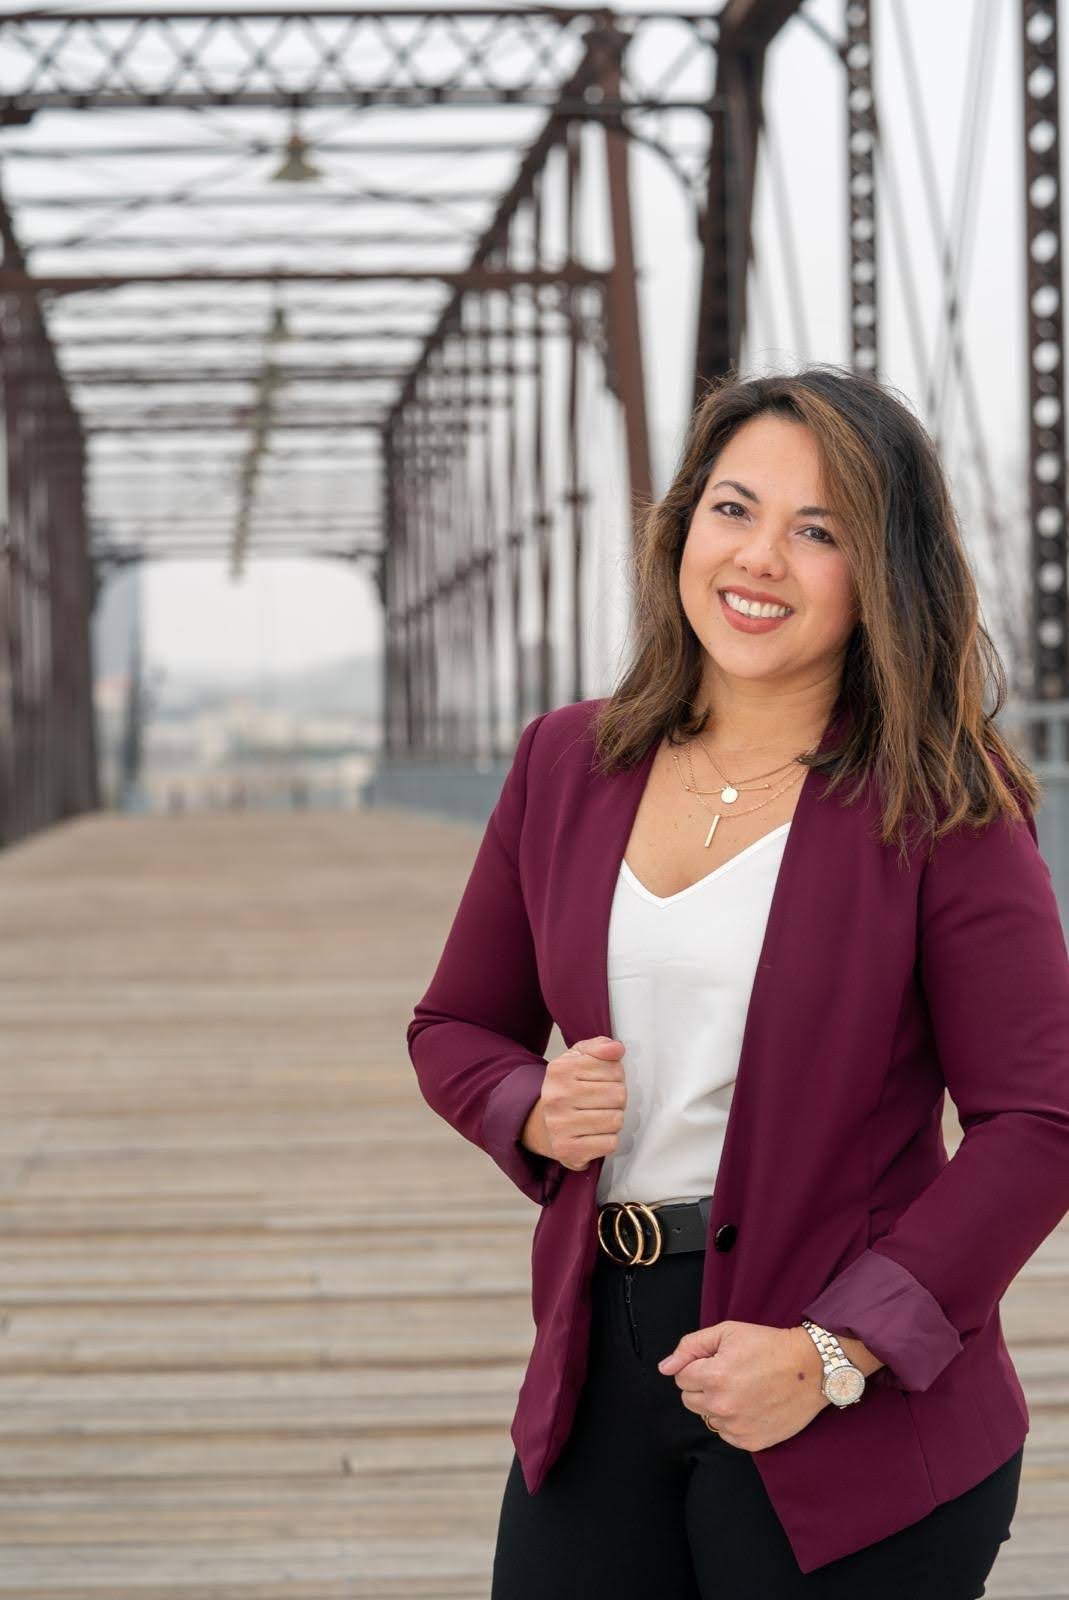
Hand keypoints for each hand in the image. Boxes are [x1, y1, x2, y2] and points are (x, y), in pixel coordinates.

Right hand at [520, 1036, 626, 1171]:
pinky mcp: (567, 1150)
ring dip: (614, 1119)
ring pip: (616, 1119)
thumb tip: (617, 1048)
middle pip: (618, 1095)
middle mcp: (556, 1097)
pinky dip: (608, 1139)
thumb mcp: (578, 1059)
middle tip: (602, 1102)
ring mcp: (559, 1125)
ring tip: (599, 1116)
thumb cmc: (567, 1089)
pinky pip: (610, 1143)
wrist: (542, 1124)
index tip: (603, 1081)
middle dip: (616, 1099)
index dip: (616, 1076)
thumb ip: (599, 1046)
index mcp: (560, 1070)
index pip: (615, 1069)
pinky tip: (595, 1134)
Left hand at [657, 1320, 829, 1451]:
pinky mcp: (752, 1442)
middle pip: (689, 1400)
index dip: (696, 1366)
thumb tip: (665, 1368)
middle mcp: (723, 1406)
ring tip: (742, 1389)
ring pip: (707, 1417)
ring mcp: (738, 1427)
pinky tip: (750, 1405)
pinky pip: (726, 1434)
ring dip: (717, 1404)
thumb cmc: (769, 1345)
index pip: (680, 1377)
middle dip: (702, 1386)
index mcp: (713, 1376)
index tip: (716, 1361)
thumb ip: (690, 1347)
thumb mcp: (727, 1332)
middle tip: (728, 1374)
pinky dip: (733, 1421)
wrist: (811, 1368)